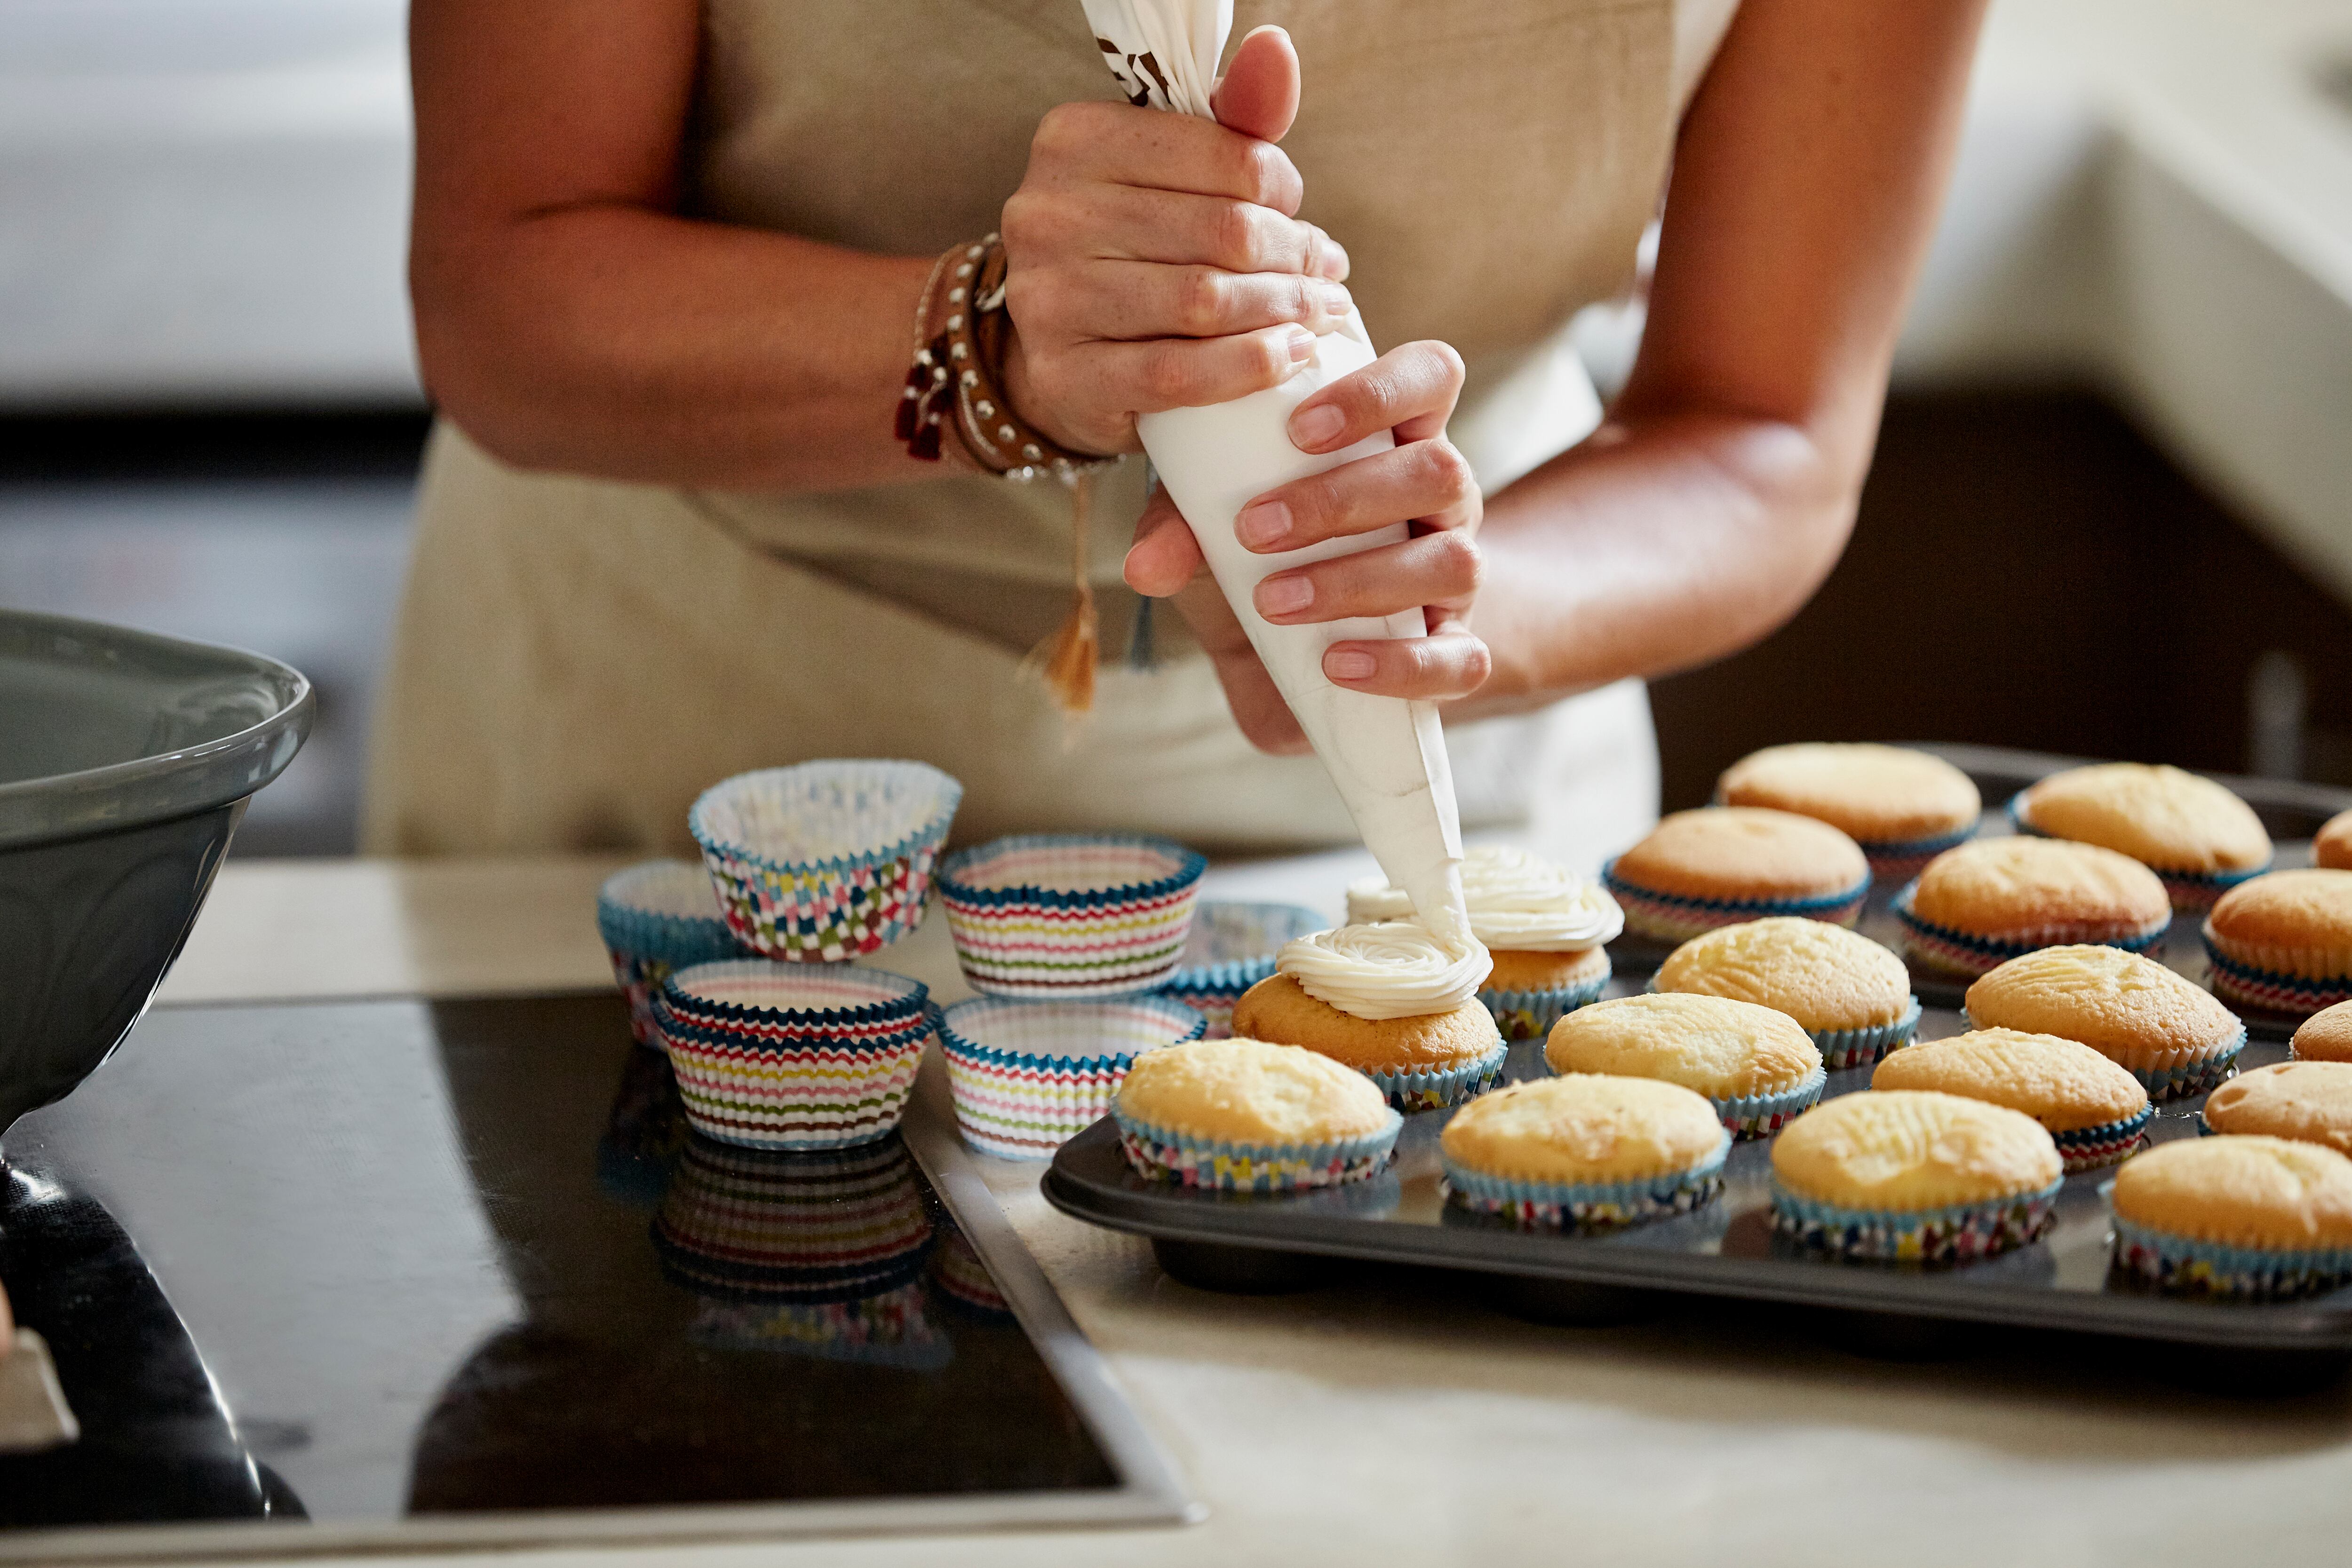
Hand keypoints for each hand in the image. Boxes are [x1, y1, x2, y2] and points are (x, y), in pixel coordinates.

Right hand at [997, 27, 1352, 456]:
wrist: (1066, 353)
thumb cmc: (1134, 248)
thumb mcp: (1175, 172)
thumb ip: (1232, 118)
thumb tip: (1276, 49)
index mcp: (1074, 141)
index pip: (1223, 155)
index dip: (1281, 190)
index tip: (1298, 215)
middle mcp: (1049, 214)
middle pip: (1222, 232)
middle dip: (1294, 257)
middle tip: (1328, 276)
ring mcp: (1049, 299)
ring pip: (1203, 301)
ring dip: (1283, 311)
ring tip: (1319, 314)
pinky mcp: (1066, 376)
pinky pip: (1179, 373)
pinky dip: (1250, 366)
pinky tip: (1290, 356)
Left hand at [1123, 339, 1490, 752]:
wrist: (1299, 657)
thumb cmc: (1262, 561)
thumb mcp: (1212, 533)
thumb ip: (1182, 530)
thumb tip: (1144, 567)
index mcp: (1395, 439)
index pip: (1430, 376)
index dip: (1379, 392)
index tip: (1298, 428)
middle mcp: (1441, 499)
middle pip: (1439, 469)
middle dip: (1341, 500)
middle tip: (1253, 530)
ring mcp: (1456, 574)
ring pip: (1454, 560)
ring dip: (1356, 580)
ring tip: (1273, 602)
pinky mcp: (1456, 649)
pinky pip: (1462, 658)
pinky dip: (1400, 663)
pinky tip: (1336, 663)